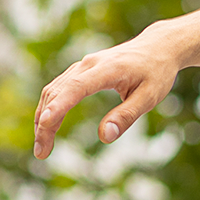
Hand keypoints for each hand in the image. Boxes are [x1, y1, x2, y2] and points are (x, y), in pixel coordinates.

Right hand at [33, 30, 179, 159]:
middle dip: (45, 123)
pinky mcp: (81, 70)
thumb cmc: (156, 73)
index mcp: (108, 69)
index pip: (77, 88)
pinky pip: (58, 88)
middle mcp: (89, 64)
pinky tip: (46, 125)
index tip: (45, 125)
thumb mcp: (149, 97)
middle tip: (41, 152)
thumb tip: (105, 136)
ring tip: (41, 147)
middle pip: (58, 92)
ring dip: (43, 117)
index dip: (59, 106)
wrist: (158, 46)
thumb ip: (126, 116)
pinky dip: (49, 107)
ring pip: (53, 90)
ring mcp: (82, 65)